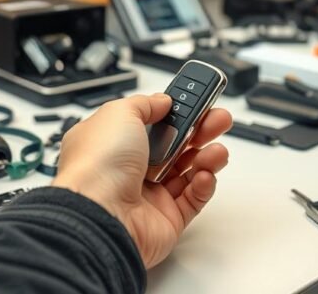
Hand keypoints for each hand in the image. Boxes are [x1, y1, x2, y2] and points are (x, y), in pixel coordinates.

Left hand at [52, 94, 232, 267]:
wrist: (99, 214)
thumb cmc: (98, 164)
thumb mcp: (119, 114)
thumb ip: (145, 104)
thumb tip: (163, 101)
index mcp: (113, 142)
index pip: (152, 122)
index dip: (176, 111)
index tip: (199, 99)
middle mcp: (130, 168)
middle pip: (175, 145)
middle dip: (200, 130)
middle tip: (218, 119)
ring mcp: (149, 195)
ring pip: (188, 171)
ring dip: (207, 157)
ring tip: (216, 150)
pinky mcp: (166, 219)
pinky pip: (193, 199)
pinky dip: (204, 186)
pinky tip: (205, 175)